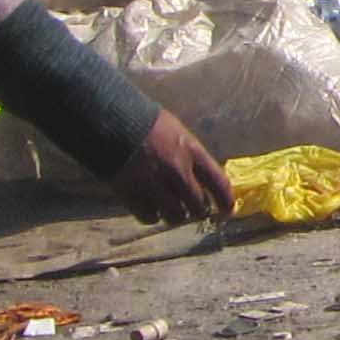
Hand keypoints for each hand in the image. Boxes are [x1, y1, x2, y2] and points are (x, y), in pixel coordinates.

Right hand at [110, 112, 235, 226]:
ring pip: (175, 216)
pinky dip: (152, 215)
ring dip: (175, 215)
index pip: (219, 183)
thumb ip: (191, 157)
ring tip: (170, 208)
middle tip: (194, 208)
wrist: (111, 122)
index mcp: (191, 151)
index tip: (228, 210)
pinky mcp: (133, 195)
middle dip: (198, 209)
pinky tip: (150, 207)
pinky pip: (150, 217)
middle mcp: (177, 171)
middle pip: (198, 205)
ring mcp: (155, 185)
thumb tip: (202, 182)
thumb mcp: (177, 132)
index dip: (226, 200)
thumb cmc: (146, 124)